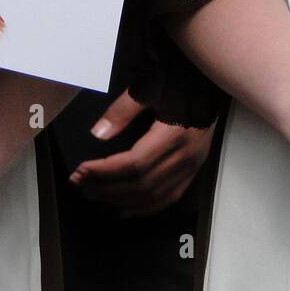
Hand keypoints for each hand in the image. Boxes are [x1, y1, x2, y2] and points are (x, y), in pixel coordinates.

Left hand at [71, 93, 213, 215]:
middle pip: (141, 184)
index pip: (134, 164)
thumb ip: (123, 110)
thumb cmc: (180, 82)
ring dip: (121, 200)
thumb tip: (98, 133)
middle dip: (106, 188)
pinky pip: (170, 197)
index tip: (81, 170)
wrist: (209, 82)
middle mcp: (186, 155)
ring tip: (94, 194)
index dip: (105, 171)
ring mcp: (192, 165)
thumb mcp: (149, 88)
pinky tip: (124, 208)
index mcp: (175, 134)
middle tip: (79, 184)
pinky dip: (146, 207)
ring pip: (154, 196)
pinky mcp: (195, 168)